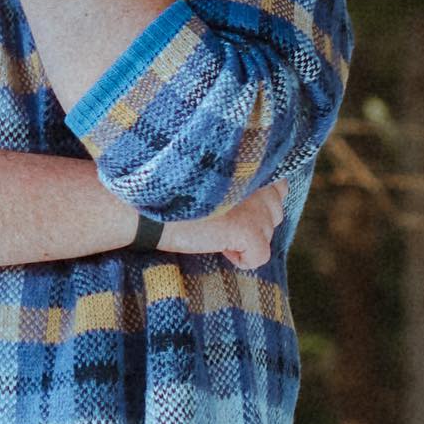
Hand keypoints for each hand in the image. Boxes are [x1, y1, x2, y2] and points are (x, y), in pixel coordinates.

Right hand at [157, 179, 288, 269]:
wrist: (145, 208)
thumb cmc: (169, 193)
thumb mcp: (209, 175)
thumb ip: (238, 178)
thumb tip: (260, 199)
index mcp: (249, 164)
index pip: (278, 185)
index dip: (257, 203)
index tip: (232, 208)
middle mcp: (258, 180)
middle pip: (275, 212)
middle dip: (253, 222)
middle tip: (220, 221)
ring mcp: (256, 206)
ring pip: (268, 233)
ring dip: (246, 238)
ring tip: (215, 232)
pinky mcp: (249, 230)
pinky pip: (260, 256)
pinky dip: (242, 259)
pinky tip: (218, 247)